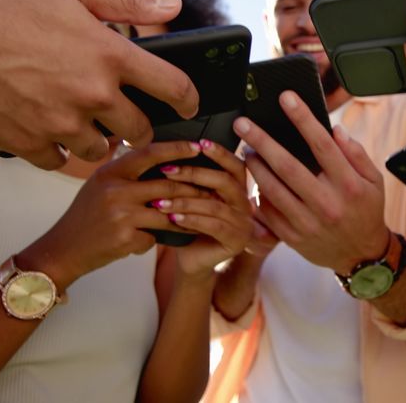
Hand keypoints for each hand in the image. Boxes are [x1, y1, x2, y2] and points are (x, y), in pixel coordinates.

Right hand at [0, 0, 199, 168]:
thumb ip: (125, 1)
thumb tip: (173, 5)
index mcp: (109, 54)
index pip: (173, 87)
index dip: (188, 99)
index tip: (187, 104)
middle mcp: (91, 94)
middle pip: (139, 129)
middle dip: (139, 125)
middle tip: (126, 115)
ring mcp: (58, 123)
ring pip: (99, 149)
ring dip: (96, 138)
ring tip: (80, 119)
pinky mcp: (25, 144)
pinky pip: (57, 161)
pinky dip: (55, 148)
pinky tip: (44, 127)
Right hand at [21, 141, 206, 287]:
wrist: (63, 250)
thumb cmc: (84, 217)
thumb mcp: (98, 185)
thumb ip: (124, 172)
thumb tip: (156, 155)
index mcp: (109, 173)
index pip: (149, 153)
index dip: (176, 149)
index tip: (197, 147)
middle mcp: (115, 190)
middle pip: (167, 186)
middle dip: (192, 190)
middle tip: (210, 191)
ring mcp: (121, 215)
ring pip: (168, 214)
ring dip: (183, 218)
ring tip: (195, 218)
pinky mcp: (126, 238)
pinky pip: (154, 237)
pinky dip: (155, 240)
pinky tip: (145, 241)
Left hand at [157, 139, 254, 276]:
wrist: (191, 261)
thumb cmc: (189, 226)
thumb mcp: (193, 199)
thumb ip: (194, 181)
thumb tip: (175, 152)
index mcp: (238, 190)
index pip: (235, 166)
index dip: (220, 153)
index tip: (200, 143)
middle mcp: (245, 204)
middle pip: (226, 181)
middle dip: (195, 174)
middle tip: (168, 171)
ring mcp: (244, 224)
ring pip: (214, 205)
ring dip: (184, 201)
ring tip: (160, 201)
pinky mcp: (236, 241)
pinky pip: (213, 225)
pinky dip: (191, 219)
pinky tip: (172, 218)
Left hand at [234, 92, 388, 274]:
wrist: (360, 257)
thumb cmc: (366, 211)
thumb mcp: (374, 181)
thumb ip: (356, 154)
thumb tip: (335, 130)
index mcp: (349, 185)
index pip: (322, 145)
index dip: (303, 119)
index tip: (286, 98)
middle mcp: (327, 204)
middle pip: (288, 166)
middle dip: (262, 141)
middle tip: (243, 123)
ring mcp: (308, 223)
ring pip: (273, 189)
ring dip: (255, 166)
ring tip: (245, 149)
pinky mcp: (293, 238)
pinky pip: (268, 212)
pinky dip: (258, 193)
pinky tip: (254, 179)